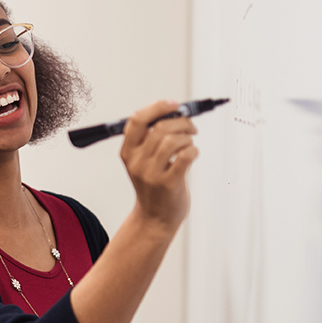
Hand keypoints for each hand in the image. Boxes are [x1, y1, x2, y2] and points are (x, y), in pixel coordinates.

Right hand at [119, 100, 198, 232]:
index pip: (136, 121)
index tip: (173, 104)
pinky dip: (193, 151)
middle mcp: (136, 162)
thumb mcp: (142, 161)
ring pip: (172, 140)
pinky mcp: (168, 183)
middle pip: (159, 128)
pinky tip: (192, 155)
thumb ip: (150, 139)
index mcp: (128, 153)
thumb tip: (173, 111)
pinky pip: (185, 156)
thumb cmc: (153, 186)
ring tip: (189, 144)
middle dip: (181, 122)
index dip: (156, 108)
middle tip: (191, 127)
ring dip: (187, 138)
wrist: (155, 218)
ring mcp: (151, 174)